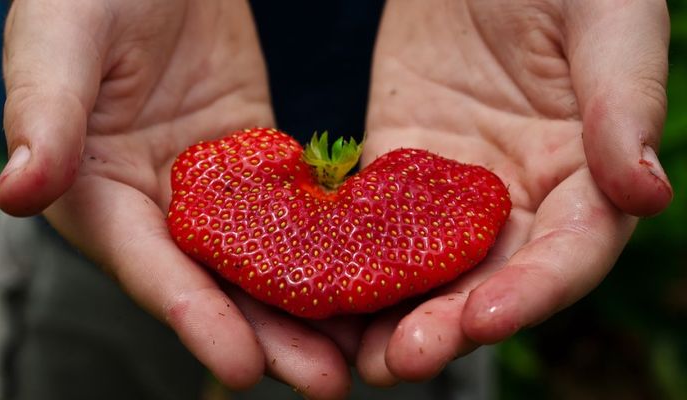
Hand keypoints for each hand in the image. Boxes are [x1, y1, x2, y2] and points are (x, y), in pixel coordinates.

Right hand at [0, 1, 350, 396]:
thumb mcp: (59, 43)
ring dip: (308, 308)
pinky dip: (329, 247)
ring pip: (261, 259)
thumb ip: (44, 116)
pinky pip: (294, 211)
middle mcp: (155, 207)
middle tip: (327, 383)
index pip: (148, 266)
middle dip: (268, 335)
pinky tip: (373, 276)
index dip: (194, 317)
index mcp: (97, 193)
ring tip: (362, 354)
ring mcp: (211, 188)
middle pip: (214, 283)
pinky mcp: (256, 162)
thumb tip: (15, 193)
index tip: (243, 366)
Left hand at [355, 0, 670, 383]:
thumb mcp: (610, 22)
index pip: (567, 252)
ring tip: (357, 353)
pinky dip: (349, 257)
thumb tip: (645, 192)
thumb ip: (625, 103)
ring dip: (392, 311)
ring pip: (425, 264)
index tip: (483, 318)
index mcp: (585, 175)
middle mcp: (518, 196)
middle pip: (488, 279)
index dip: (531, 292)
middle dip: (448, 325)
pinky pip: (372, 218)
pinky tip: (317, 287)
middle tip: (402, 360)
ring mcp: (452, 185)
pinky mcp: (396, 160)